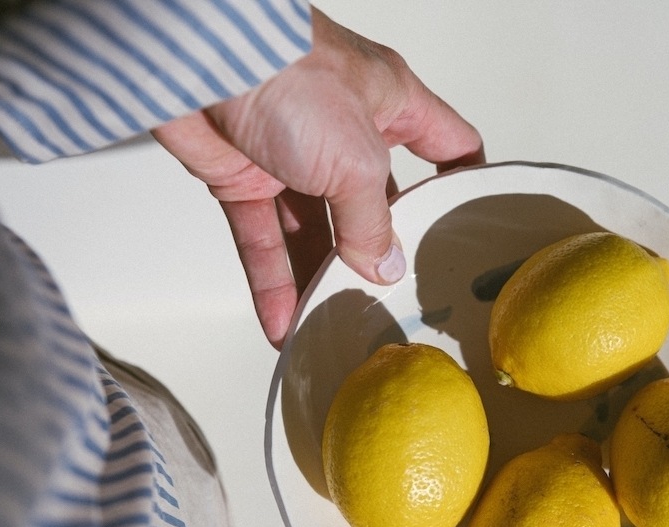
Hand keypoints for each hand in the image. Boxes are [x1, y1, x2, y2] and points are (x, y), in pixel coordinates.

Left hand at [152, 7, 484, 347]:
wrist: (201, 60)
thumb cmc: (289, 77)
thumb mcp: (357, 160)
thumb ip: (373, 223)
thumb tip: (383, 268)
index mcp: (392, 103)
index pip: (448, 143)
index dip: (461, 183)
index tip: (467, 229)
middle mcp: (346, 128)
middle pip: (375, 203)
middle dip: (379, 250)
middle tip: (394, 296)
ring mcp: (293, 153)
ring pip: (314, 230)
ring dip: (319, 279)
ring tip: (333, 324)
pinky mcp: (243, 174)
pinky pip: (263, 239)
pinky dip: (271, 280)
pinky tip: (282, 322)